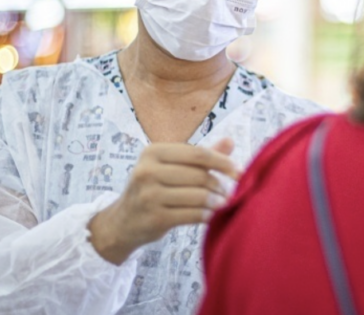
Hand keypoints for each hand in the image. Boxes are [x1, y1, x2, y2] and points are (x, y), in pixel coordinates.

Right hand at [88, 139, 238, 264]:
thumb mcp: (171, 167)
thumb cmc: (153, 190)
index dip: (223, 162)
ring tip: (222, 204)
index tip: (240, 172)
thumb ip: (201, 156)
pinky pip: (191, 214)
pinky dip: (206, 215)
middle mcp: (147, 170)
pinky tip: (211, 216)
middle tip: (229, 193)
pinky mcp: (154, 217)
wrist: (122, 222)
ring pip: (197, 195)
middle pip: (199, 174)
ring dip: (216, 201)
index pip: (198, 154)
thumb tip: (230, 141)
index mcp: (153, 152)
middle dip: (220, 185)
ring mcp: (149, 195)